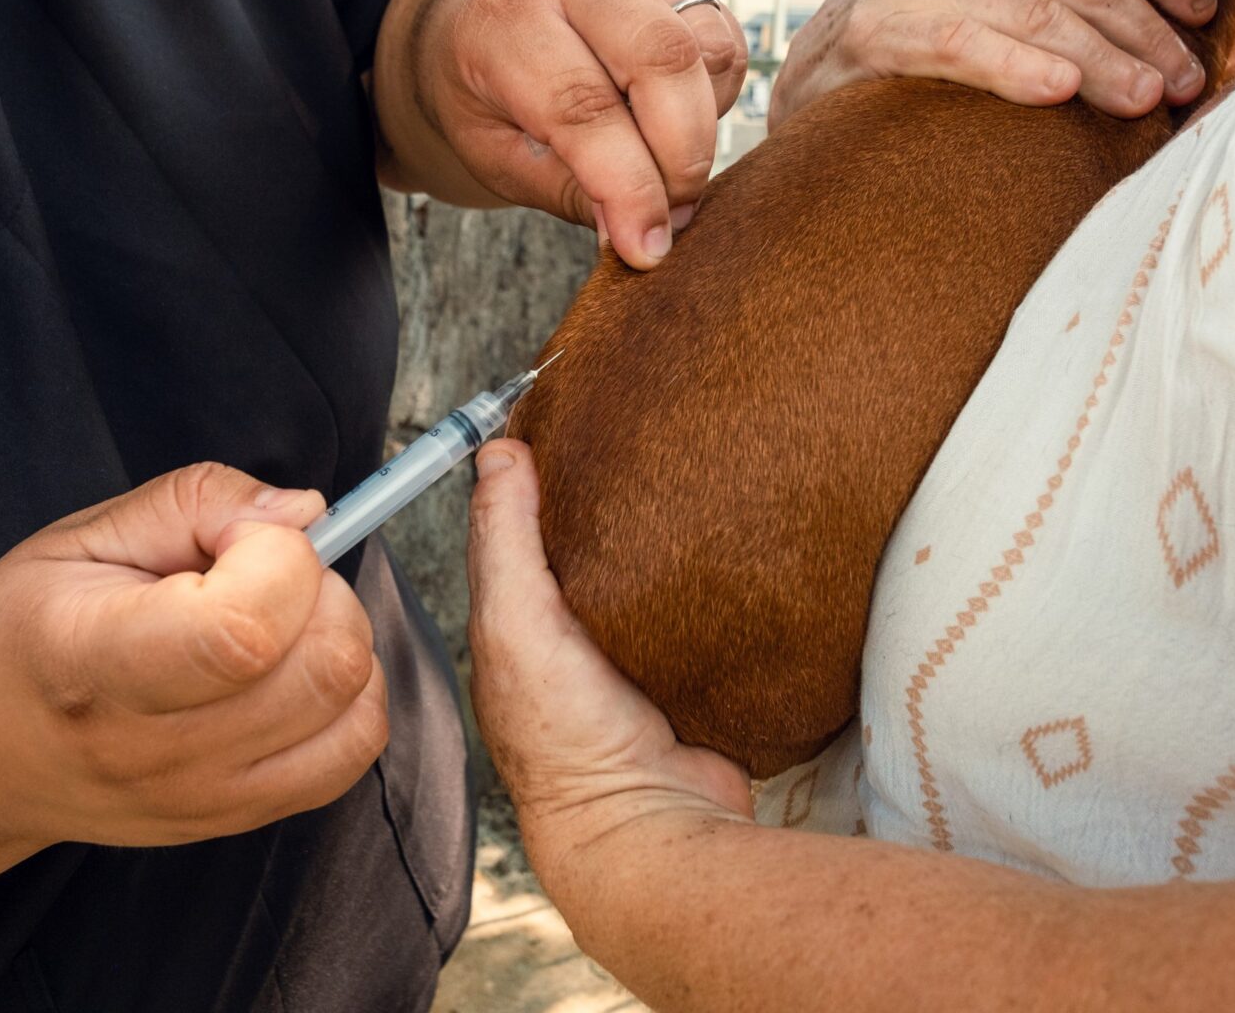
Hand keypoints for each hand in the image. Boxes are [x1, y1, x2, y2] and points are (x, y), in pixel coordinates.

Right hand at [0, 463, 387, 847]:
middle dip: (316, 587)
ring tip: (270, 617)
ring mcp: (204, 797)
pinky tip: (291, 665)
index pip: (242, 632)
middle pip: (322, 665)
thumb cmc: (24, 632)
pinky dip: (349, 693)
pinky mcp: (240, 817)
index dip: (273, 558)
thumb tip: (307, 511)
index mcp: (94, 663)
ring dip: (335, 634)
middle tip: (256, 572)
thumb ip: (197, 502)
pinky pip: (354, 749)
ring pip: (352, 701)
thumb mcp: (81, 536)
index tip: (236, 537)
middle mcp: (156, 750)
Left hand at [415, 0, 748, 268]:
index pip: (583, 105)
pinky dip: (717, 100)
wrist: (484, 17)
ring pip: (708, 49)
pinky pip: (727, 46)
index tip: (648, 249)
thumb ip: (569, 192)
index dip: (627, 186)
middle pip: (662, 59)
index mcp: (507, 23)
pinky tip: (677, 125)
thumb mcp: (498, 156)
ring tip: (668, 170)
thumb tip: (640, 235)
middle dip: (681, 156)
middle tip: (673, 217)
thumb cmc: (487, 97)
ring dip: (704, 130)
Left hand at [465, 440, 749, 895]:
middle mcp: (572, 638)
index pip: (521, 526)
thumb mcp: (517, 623)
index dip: (536, 469)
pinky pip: (705, 609)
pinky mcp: (693, 672)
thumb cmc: (566, 741)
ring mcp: (635, 657)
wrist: (653, 827)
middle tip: (647, 426)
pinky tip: (734, 542)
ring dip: (668, 535)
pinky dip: (714, 578)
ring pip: (649, 572)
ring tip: (698, 471)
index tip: (570, 407)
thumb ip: (507, 541)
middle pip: (592, 543)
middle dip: (612, 493)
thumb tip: (499, 451)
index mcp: (517, 623)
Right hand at [770, 0, 1217, 129]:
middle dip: (1145, 32)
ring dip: (1102, 60)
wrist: (815, 72)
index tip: (1204, 14)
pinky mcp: (880, 32)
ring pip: (1037, 14)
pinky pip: (964, 45)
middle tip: (1185, 83)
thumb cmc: (918, 27)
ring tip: (1144, 100)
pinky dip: (1016, 67)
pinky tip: (1059, 92)